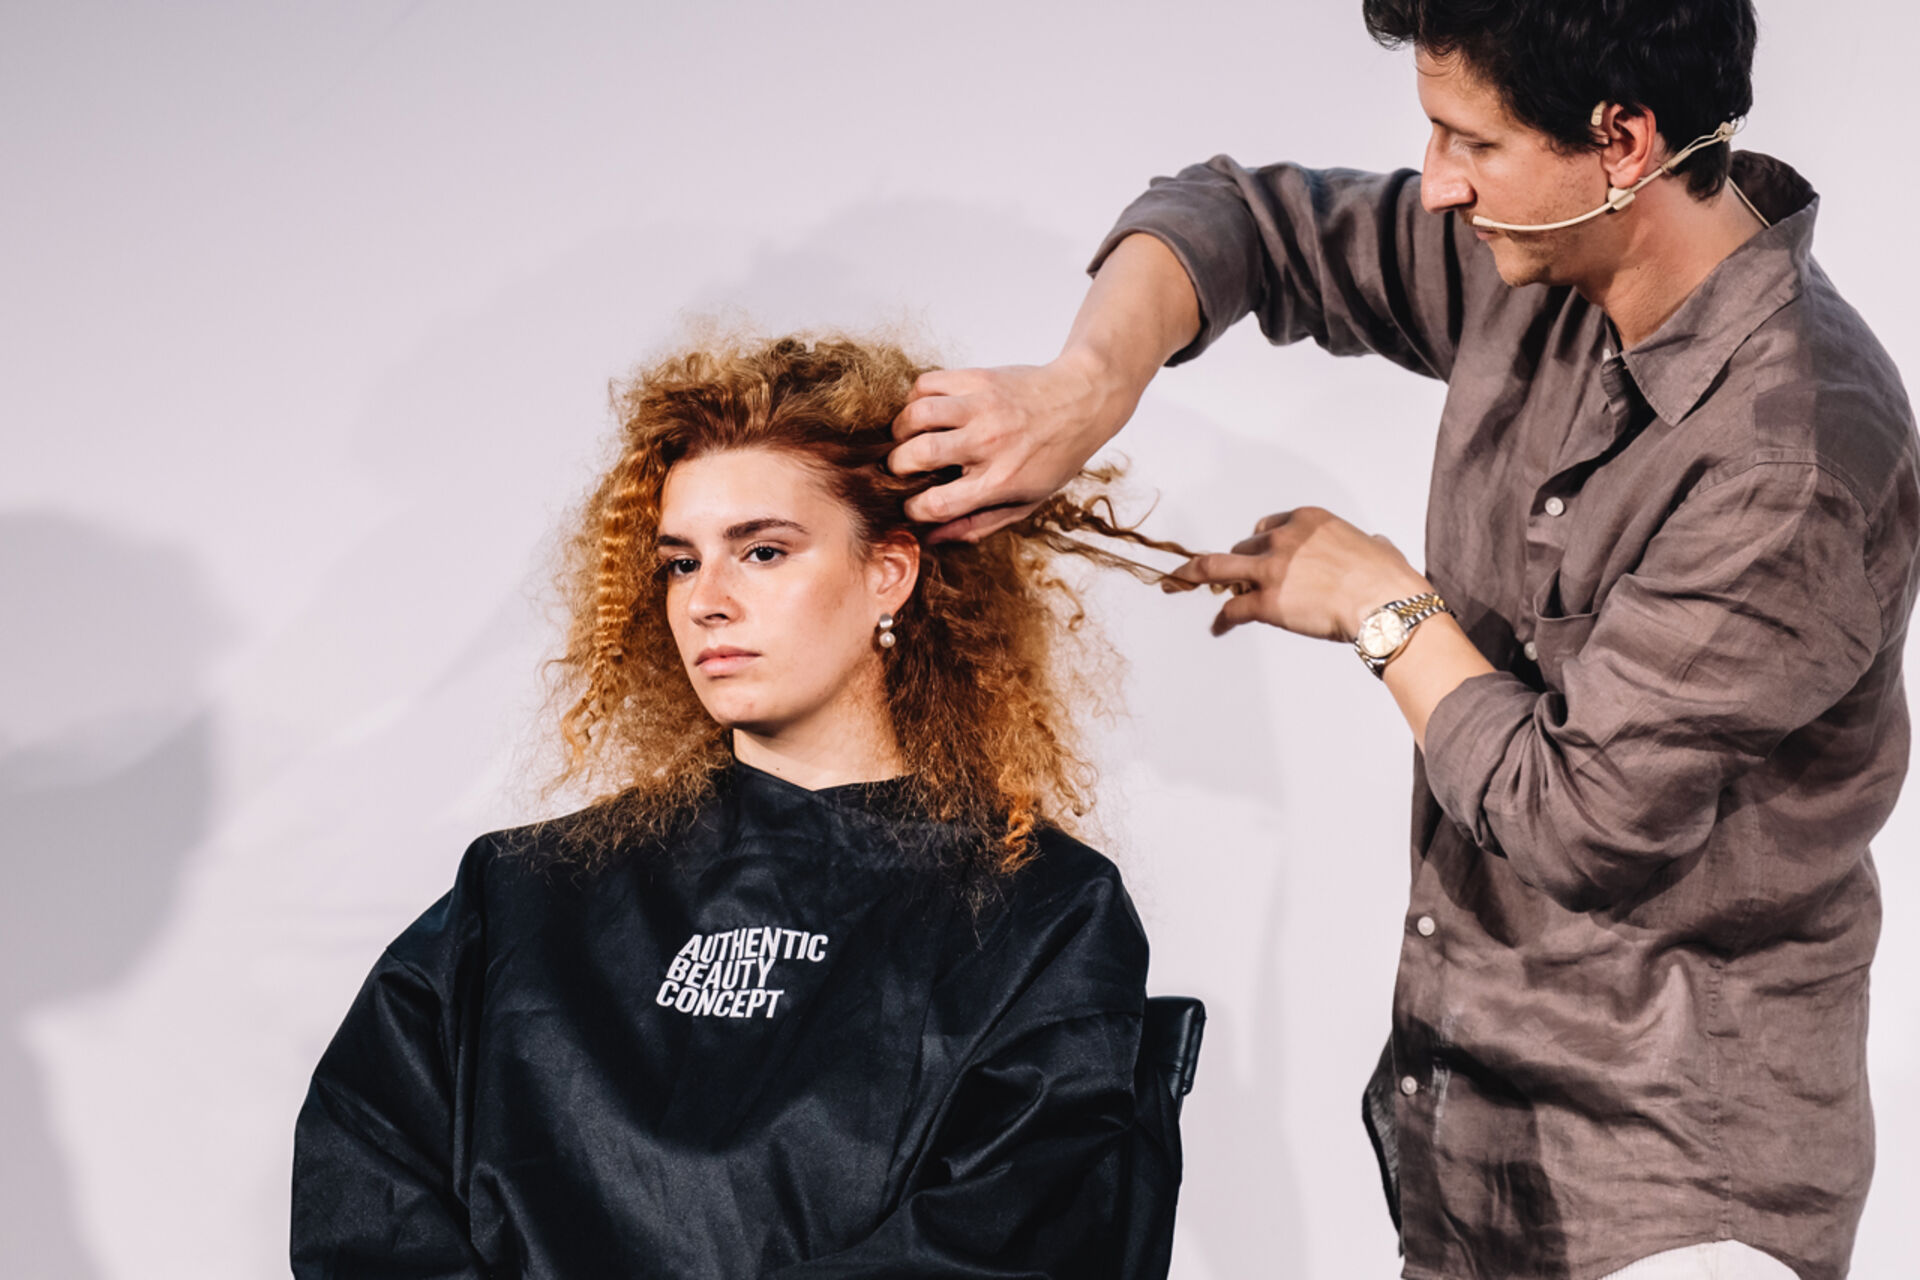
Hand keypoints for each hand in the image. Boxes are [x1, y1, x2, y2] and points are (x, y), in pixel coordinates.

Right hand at [887, 355, 1135, 541]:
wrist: (1085, 400)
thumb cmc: (1056, 455)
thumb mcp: (1028, 500)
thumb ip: (979, 523)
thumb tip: (933, 538)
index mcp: (1000, 480)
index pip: (937, 504)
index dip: (912, 510)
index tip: (912, 506)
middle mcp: (989, 443)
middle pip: (918, 456)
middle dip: (897, 467)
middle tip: (902, 468)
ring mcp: (982, 407)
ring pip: (917, 415)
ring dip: (900, 430)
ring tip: (907, 438)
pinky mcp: (977, 378)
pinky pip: (926, 384)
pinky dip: (915, 399)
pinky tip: (925, 412)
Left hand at [1169, 508, 1431, 639]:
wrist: (1385, 603)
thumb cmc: (1388, 578)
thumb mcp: (1376, 547)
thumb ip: (1365, 544)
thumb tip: (1373, 545)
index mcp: (1308, 521)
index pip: (1268, 527)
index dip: (1260, 543)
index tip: (1257, 552)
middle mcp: (1284, 540)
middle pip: (1245, 548)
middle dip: (1240, 564)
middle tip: (1231, 577)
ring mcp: (1271, 570)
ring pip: (1219, 567)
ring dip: (1197, 573)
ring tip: (1180, 580)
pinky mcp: (1266, 602)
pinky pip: (1232, 609)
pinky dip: (1222, 619)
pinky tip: (1218, 627)